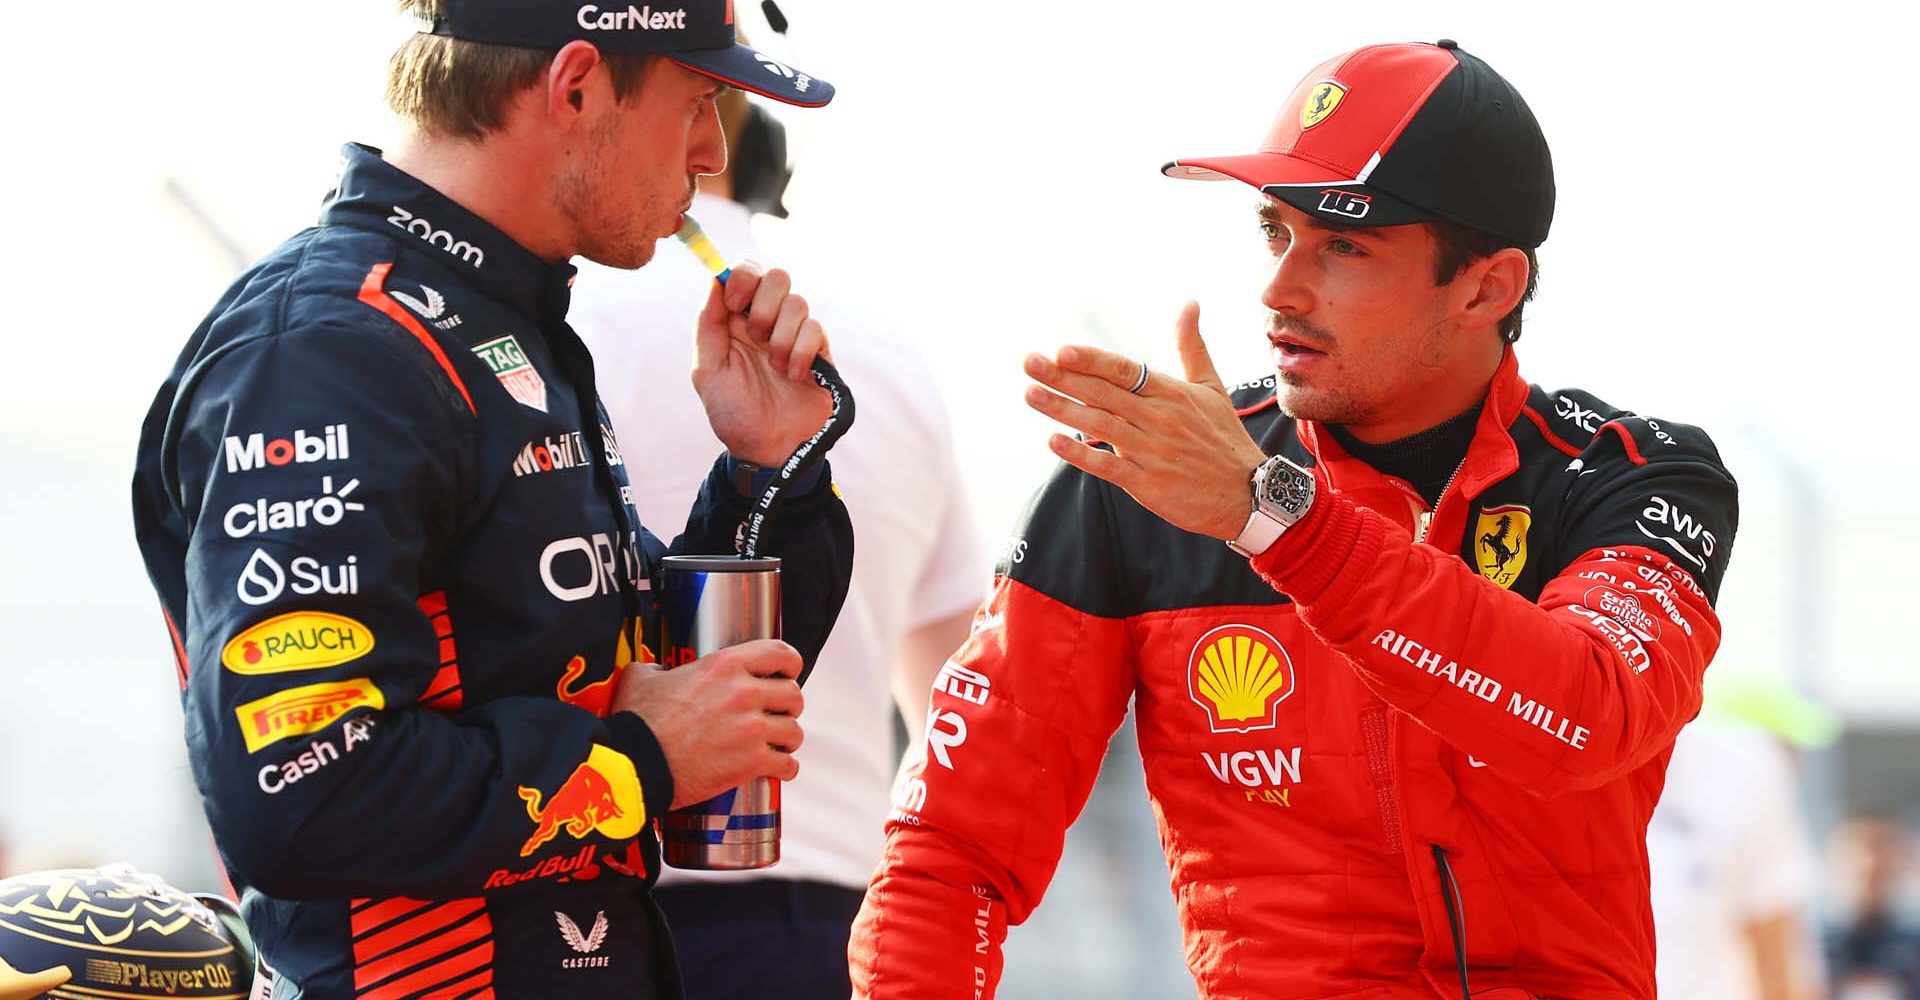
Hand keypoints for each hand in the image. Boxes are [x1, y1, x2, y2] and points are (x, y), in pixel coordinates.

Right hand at [610, 638, 804, 808]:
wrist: (636, 764)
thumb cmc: (636, 722)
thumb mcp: (642, 677)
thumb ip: (659, 667)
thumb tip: (661, 671)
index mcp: (723, 665)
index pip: (779, 652)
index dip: (789, 663)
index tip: (788, 672)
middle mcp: (743, 693)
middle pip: (793, 693)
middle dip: (789, 705)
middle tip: (778, 713)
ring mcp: (751, 728)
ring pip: (794, 730)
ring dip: (788, 738)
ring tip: (778, 743)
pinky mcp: (752, 762)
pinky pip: (787, 764)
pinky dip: (785, 767)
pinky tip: (779, 768)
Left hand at [691, 262, 832, 465]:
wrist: (769, 451)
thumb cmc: (734, 415)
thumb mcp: (707, 372)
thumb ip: (708, 325)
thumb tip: (715, 281)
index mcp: (736, 322)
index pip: (745, 273)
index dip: (743, 277)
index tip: (736, 305)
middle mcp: (766, 322)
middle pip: (777, 277)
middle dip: (765, 304)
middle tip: (755, 337)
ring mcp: (795, 336)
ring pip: (798, 302)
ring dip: (782, 335)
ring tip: (776, 367)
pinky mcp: (819, 352)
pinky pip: (816, 329)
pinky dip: (802, 352)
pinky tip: (794, 377)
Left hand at [1023, 302, 1267, 539]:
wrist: (1248, 493)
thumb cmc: (1224, 438)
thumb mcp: (1211, 387)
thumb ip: (1192, 346)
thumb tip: (1189, 303)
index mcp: (1171, 393)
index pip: (1124, 370)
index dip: (1092, 360)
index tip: (1060, 351)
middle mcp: (1159, 418)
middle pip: (1104, 393)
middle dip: (1062, 377)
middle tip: (1029, 363)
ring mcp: (1152, 451)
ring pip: (1100, 425)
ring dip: (1062, 409)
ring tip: (1031, 394)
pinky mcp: (1148, 483)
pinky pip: (1108, 465)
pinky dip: (1081, 454)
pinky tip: (1054, 441)